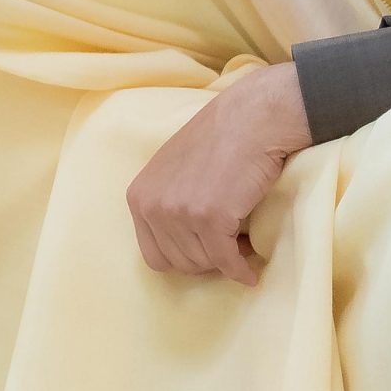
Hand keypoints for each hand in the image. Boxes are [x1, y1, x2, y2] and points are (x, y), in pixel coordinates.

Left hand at [124, 63, 312, 284]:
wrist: (252, 119)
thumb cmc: (219, 139)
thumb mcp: (173, 169)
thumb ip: (166, 202)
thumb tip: (178, 244)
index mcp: (139, 196)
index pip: (154, 255)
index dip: (183, 257)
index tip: (206, 250)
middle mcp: (152, 206)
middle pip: (179, 263)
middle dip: (206, 259)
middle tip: (228, 245)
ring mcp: (179, 213)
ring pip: (203, 264)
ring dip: (224, 260)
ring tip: (240, 242)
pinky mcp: (210, 218)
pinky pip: (226, 261)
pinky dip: (241, 270)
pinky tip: (251, 271)